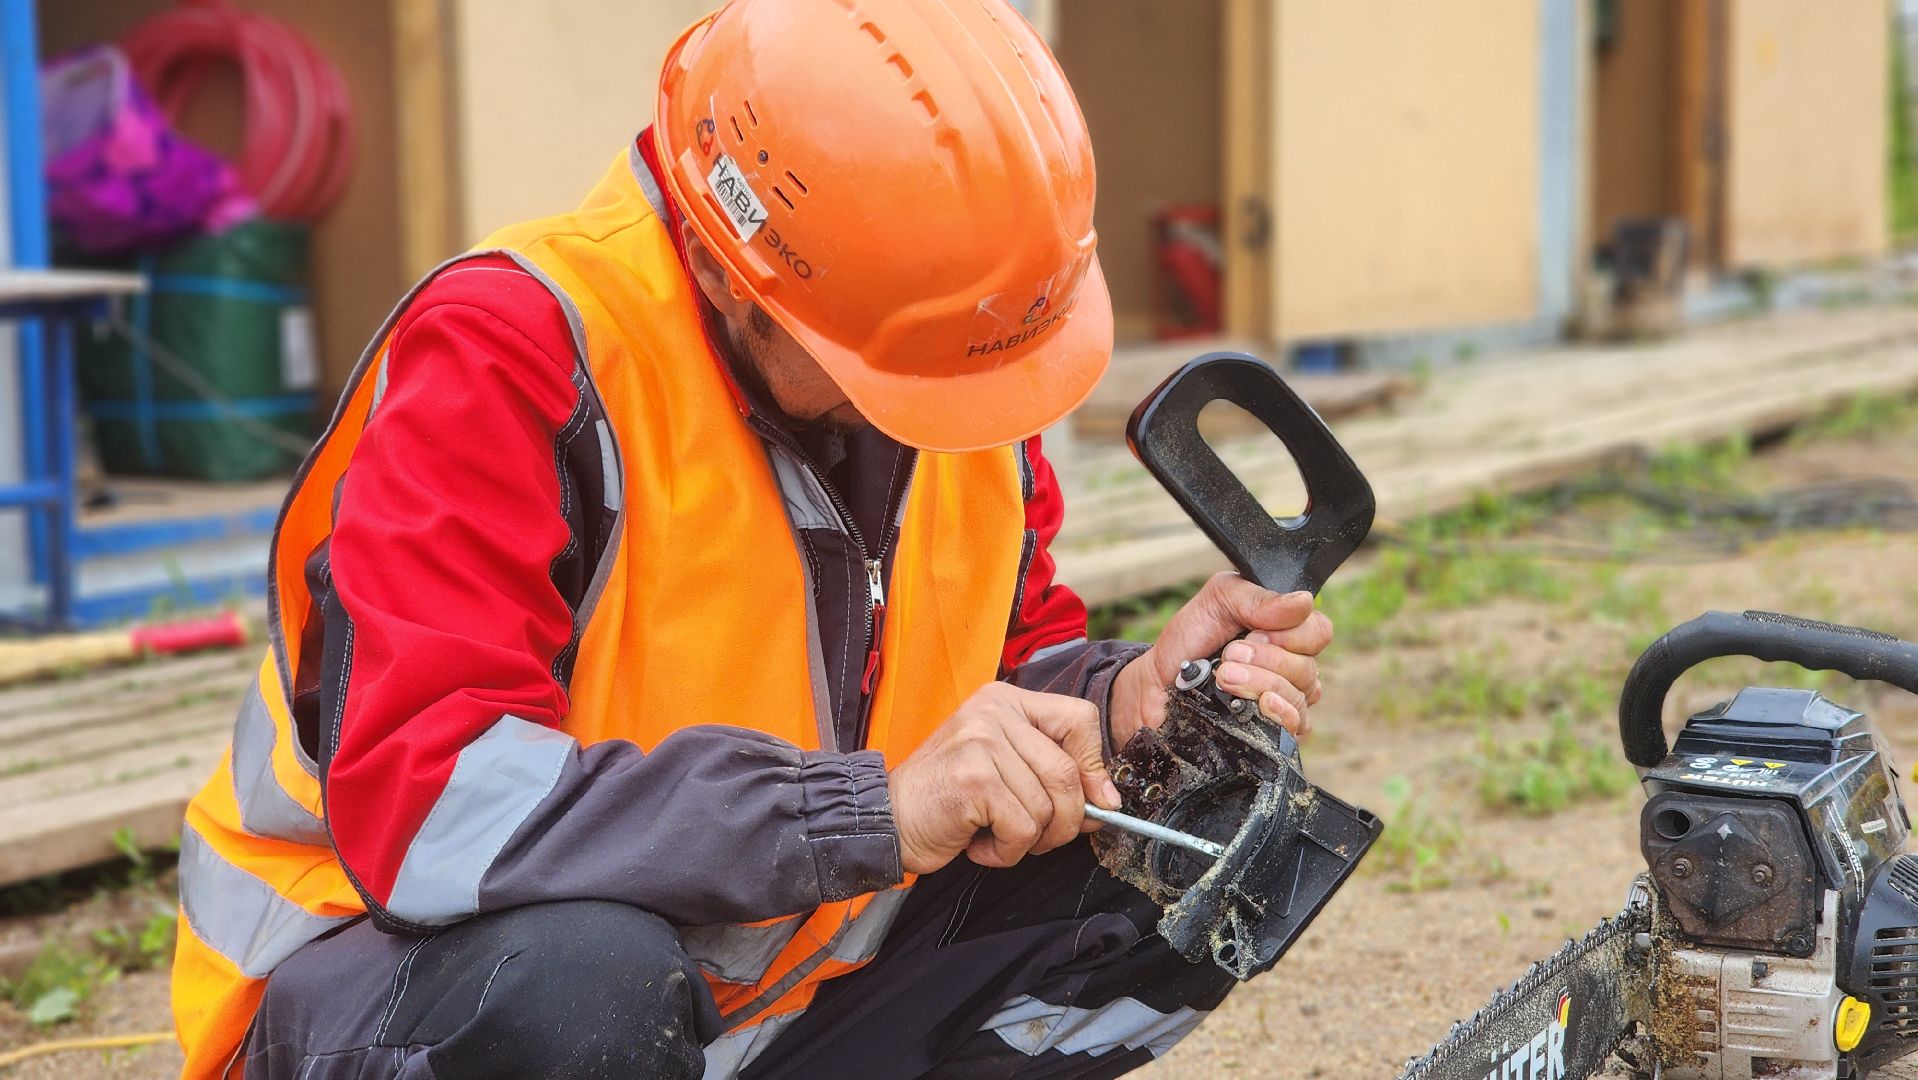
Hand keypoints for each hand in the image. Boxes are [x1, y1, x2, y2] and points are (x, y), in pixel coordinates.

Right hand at [888, 682, 1121, 874]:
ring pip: (1048, 807)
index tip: (1095, 801)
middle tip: (1037, 838)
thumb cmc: (947, 799)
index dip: (1094, 765)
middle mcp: (993, 712)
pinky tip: (977, 844)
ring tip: (994, 836)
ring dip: (1028, 841)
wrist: (886, 819)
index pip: (1079, 718)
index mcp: (1005, 701)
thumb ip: (1050, 771)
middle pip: (1068, 772)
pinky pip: (1022, 828)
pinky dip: (1006, 852)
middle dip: (1064, 821)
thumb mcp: (1002, 769)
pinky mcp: (974, 779)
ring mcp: (982, 742)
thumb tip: (1107, 801)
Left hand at [1108, 572, 1333, 750]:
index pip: (1319, 632)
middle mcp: (1291, 667)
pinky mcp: (1272, 730)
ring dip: (1260, 682)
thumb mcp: (1217, 602)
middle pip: (1308, 667)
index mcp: (1285, 632)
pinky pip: (1297, 725)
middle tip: (1229, 655)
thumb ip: (1257, 598)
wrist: (1157, 685)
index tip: (1252, 633)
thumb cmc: (1189, 641)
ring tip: (1224, 676)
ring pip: (1301, 696)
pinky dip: (1279, 712)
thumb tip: (1305, 602)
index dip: (1290, 634)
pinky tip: (1258, 705)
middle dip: (1266, 659)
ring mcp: (1284, 701)